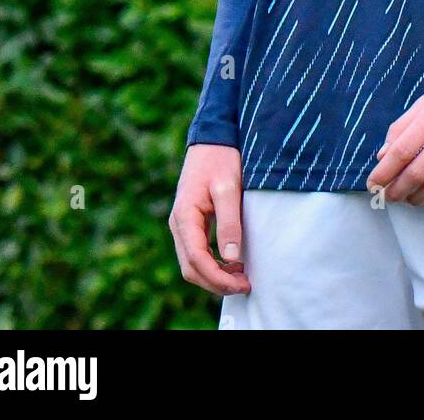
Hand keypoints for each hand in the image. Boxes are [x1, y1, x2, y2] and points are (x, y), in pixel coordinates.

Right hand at [169, 144, 250, 295]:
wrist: (212, 137)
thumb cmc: (220, 158)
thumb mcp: (228, 187)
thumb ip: (229, 222)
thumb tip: (232, 258)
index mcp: (184, 216)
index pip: (196, 260)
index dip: (218, 278)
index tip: (242, 283)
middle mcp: (178, 223)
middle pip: (191, 268)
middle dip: (216, 283)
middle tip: (245, 285)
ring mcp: (182, 224)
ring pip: (192, 264)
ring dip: (214, 276)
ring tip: (241, 277)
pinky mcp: (191, 223)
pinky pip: (196, 253)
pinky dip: (212, 265)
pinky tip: (232, 264)